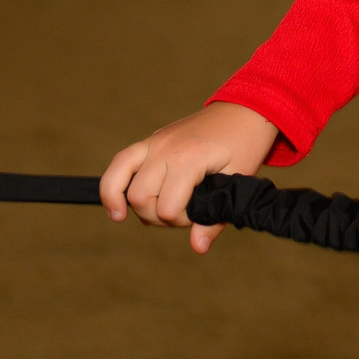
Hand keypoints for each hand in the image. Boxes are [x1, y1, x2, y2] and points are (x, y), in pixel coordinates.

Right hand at [100, 100, 281, 253]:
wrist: (245, 109)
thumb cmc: (245, 144)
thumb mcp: (238, 180)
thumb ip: (215, 218)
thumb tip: (198, 248)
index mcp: (188, 158)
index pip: (167, 208)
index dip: (181, 221)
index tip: (201, 215)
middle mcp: (164, 148)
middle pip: (139, 197)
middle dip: (156, 216)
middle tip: (182, 214)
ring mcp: (154, 141)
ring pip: (118, 177)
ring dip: (123, 202)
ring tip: (121, 217)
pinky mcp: (151, 140)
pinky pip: (121, 162)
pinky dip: (113, 183)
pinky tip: (116, 204)